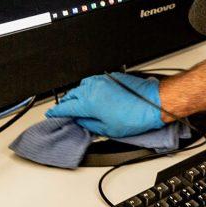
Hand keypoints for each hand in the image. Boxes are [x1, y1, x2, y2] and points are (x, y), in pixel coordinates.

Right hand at [46, 73, 164, 137]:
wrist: (153, 103)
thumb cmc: (134, 116)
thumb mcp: (107, 129)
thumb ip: (89, 124)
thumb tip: (81, 121)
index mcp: (89, 103)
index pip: (65, 108)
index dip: (56, 113)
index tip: (52, 115)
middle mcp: (93, 89)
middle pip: (71, 96)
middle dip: (66, 104)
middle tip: (64, 112)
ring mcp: (102, 81)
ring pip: (81, 87)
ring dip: (77, 95)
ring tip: (79, 104)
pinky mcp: (110, 77)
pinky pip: (93, 81)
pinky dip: (88, 88)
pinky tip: (92, 95)